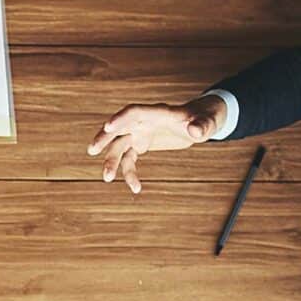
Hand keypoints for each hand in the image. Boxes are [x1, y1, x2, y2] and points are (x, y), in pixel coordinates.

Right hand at [87, 94, 227, 193]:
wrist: (200, 121)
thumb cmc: (204, 118)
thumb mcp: (207, 122)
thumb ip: (202, 126)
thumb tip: (196, 132)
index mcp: (157, 112)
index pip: (134, 112)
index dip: (121, 118)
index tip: (107, 127)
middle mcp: (143, 122)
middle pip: (118, 128)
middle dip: (104, 138)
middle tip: (92, 150)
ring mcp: (139, 133)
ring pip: (119, 147)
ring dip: (111, 162)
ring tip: (107, 178)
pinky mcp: (140, 144)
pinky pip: (129, 159)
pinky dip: (129, 173)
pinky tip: (135, 188)